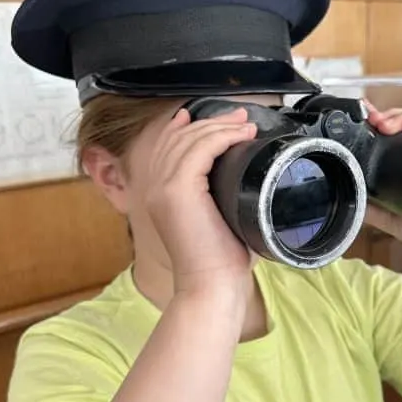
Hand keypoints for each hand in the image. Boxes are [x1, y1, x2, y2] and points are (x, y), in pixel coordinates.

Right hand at [142, 106, 257, 293]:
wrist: (210, 285)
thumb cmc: (219, 262)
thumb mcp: (218, 221)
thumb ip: (220, 198)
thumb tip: (245, 181)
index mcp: (160, 195)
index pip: (167, 148)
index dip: (186, 127)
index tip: (214, 118)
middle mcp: (155, 188)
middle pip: (178, 138)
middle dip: (210, 121)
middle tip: (239, 116)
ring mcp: (163, 188)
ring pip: (189, 140)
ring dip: (220, 126)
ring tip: (245, 124)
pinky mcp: (177, 190)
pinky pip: (200, 149)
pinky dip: (222, 137)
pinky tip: (240, 136)